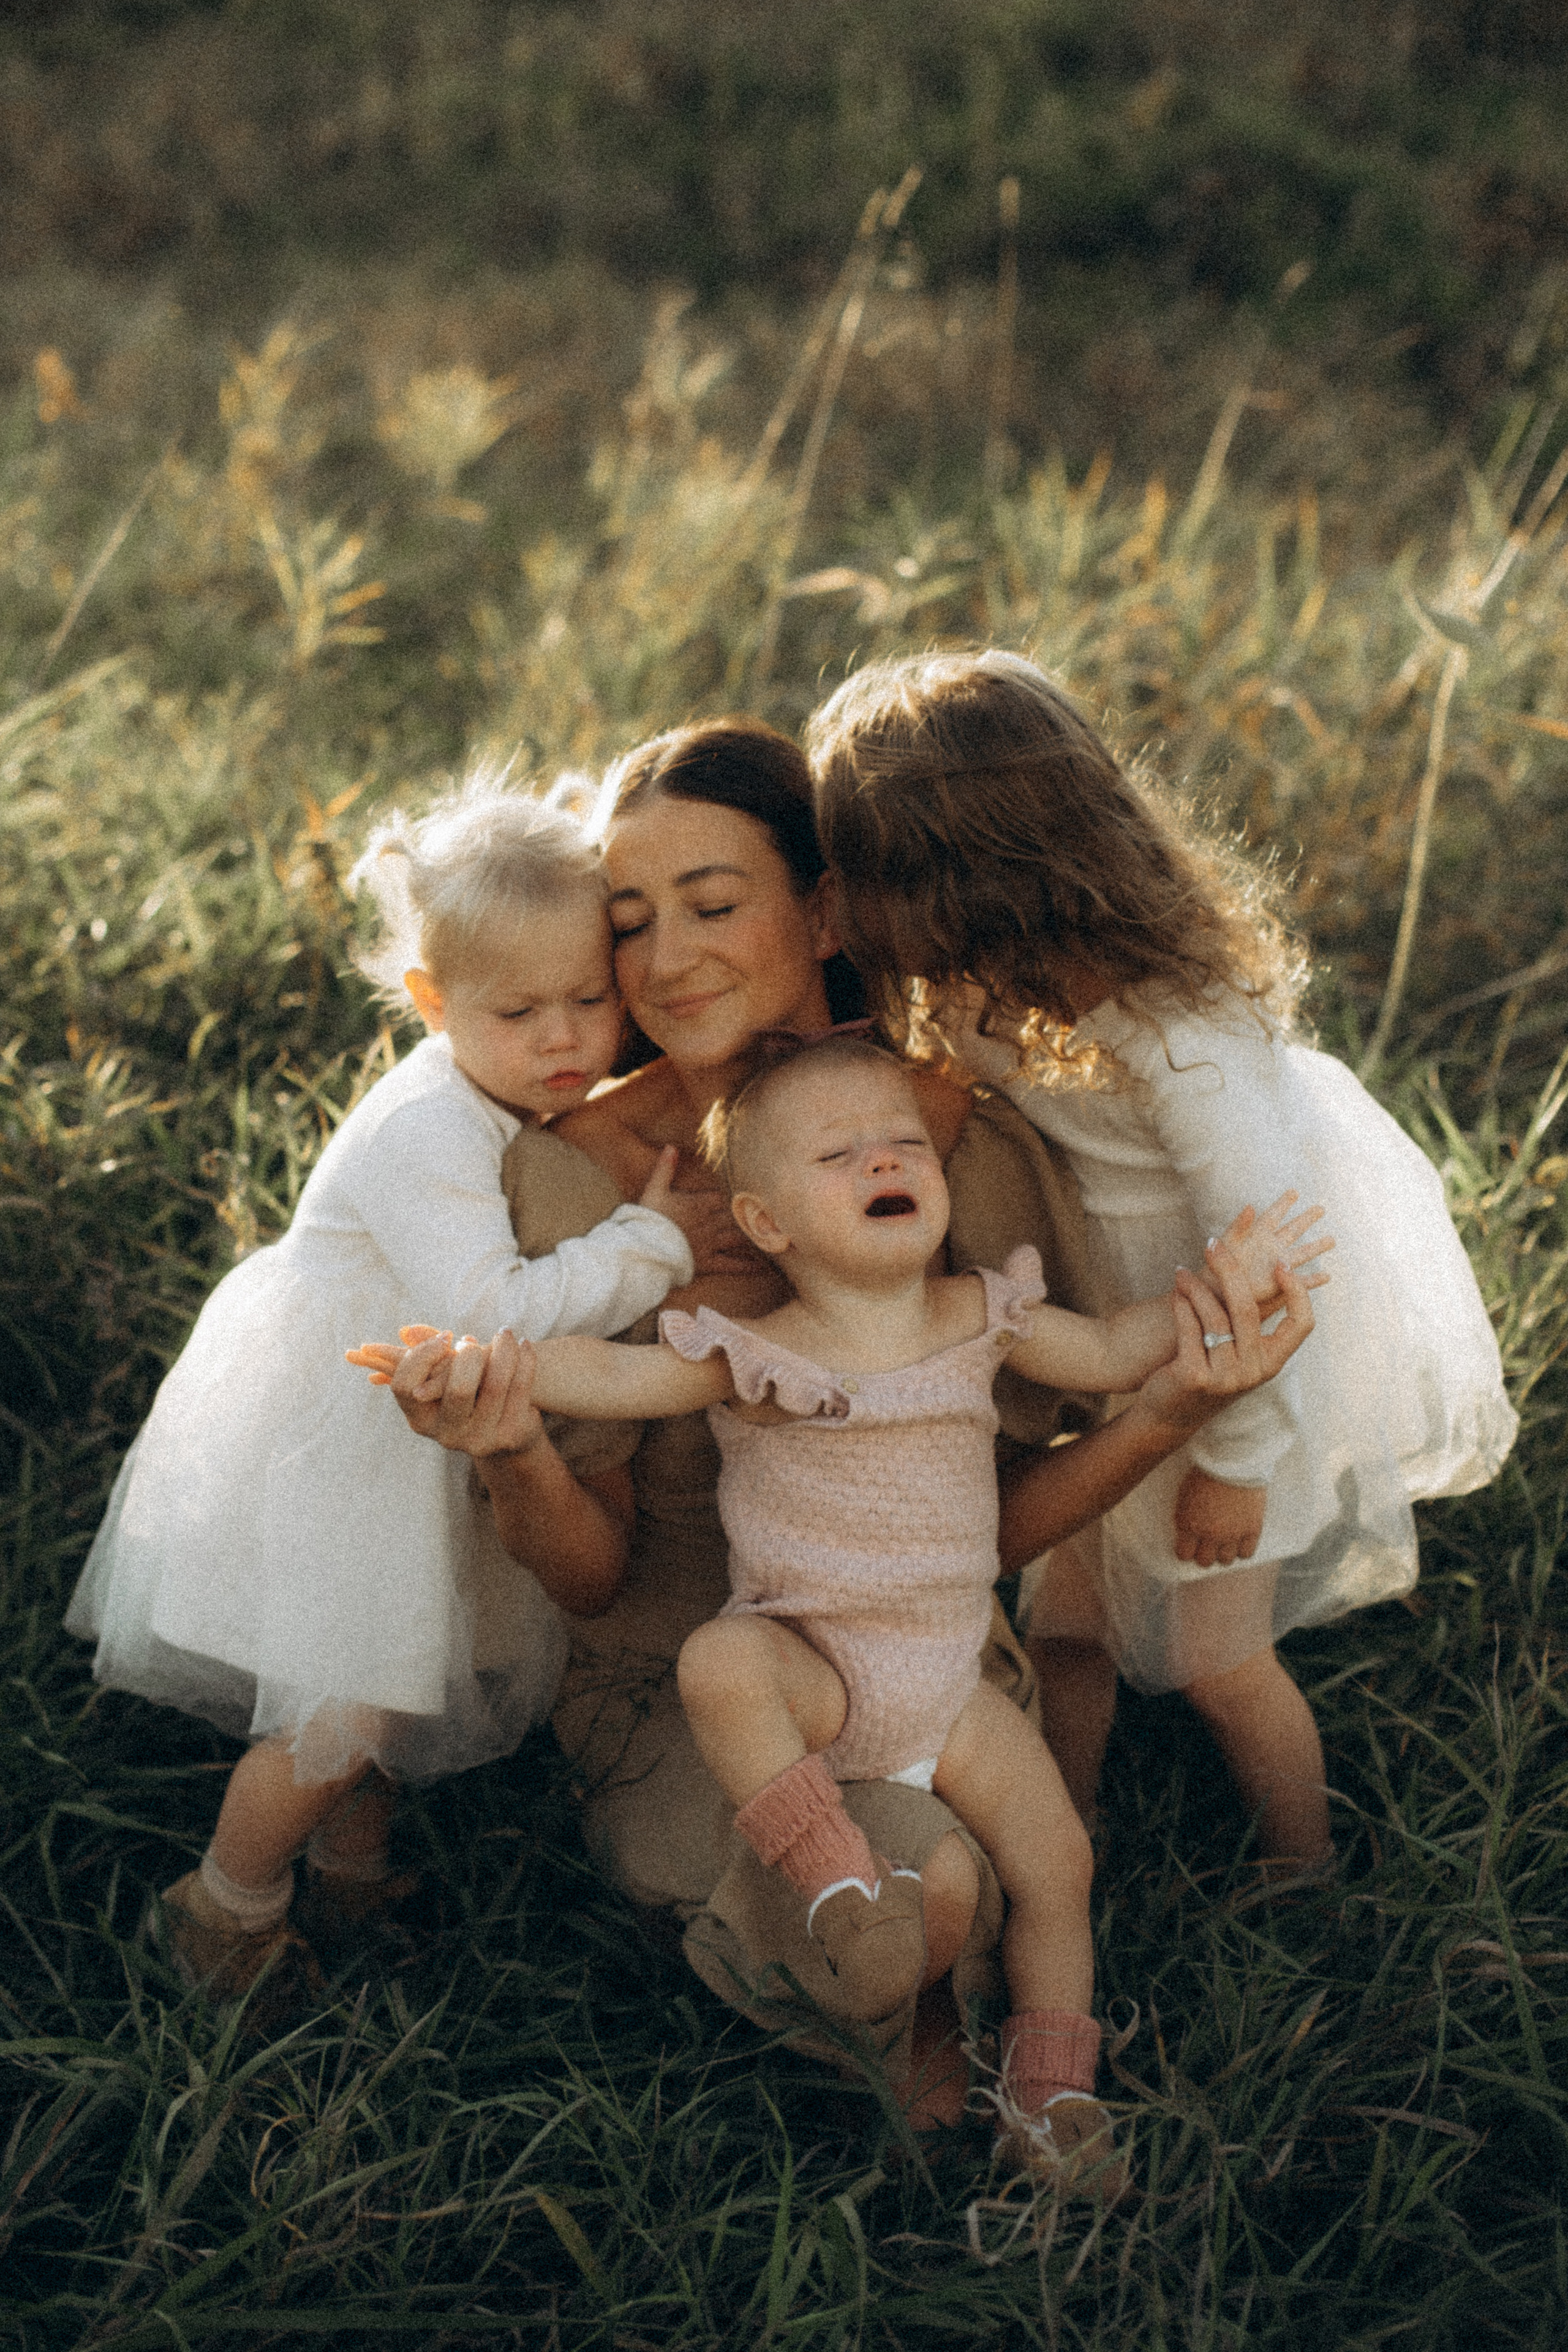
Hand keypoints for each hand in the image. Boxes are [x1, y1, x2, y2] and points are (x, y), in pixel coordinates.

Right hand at [348, 1325, 544, 1457]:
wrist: (508, 1430)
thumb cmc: (468, 1393)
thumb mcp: (443, 1378)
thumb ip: (425, 1355)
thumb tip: (407, 1330)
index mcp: (420, 1419)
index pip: (406, 1387)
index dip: (423, 1355)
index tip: (446, 1337)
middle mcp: (447, 1435)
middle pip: (458, 1389)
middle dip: (470, 1354)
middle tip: (474, 1340)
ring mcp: (480, 1439)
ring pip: (495, 1384)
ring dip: (503, 1349)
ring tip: (504, 1333)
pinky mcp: (511, 1435)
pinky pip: (520, 1387)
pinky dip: (525, 1359)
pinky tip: (524, 1345)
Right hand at [640, 1155, 758, 1276]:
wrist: (645, 1248)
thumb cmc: (649, 1218)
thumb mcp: (654, 1189)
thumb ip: (665, 1168)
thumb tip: (671, 1145)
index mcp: (700, 1204)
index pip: (723, 1196)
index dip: (734, 1193)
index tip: (747, 1191)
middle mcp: (710, 1223)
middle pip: (735, 1215)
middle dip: (750, 1214)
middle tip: (769, 1212)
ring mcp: (711, 1243)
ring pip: (738, 1237)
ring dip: (753, 1235)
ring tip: (769, 1234)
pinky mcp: (708, 1262)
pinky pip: (731, 1264)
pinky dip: (746, 1265)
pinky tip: (760, 1266)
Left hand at [1138, 1238, 1314, 1442]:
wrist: (1170, 1414)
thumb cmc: (1208, 1371)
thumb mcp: (1237, 1352)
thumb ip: (1250, 1323)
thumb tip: (1266, 1270)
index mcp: (1272, 1362)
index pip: (1302, 1324)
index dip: (1297, 1292)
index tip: (1282, 1262)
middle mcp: (1254, 1371)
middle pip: (1248, 1309)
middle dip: (1229, 1270)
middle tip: (1212, 1244)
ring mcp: (1226, 1377)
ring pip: (1214, 1316)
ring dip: (1195, 1287)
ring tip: (1181, 1272)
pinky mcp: (1195, 1377)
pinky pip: (1189, 1329)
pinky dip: (1181, 1305)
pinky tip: (1175, 1292)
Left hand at [1174, 1467, 1265, 1565]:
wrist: (1234, 1459)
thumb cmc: (1206, 1471)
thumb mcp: (1185, 1493)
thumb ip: (1185, 1516)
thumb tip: (1186, 1535)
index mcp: (1189, 1524)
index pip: (1184, 1554)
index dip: (1186, 1550)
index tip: (1189, 1545)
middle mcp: (1210, 1534)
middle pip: (1205, 1561)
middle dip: (1204, 1553)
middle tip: (1207, 1543)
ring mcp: (1232, 1534)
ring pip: (1226, 1560)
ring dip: (1223, 1552)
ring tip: (1225, 1541)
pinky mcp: (1252, 1529)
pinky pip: (1246, 1554)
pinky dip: (1242, 1550)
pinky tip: (1240, 1540)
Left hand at [1205, 1192, 1332, 1310]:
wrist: (1216, 1291)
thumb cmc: (1218, 1266)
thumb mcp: (1227, 1242)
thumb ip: (1238, 1225)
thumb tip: (1250, 1206)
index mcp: (1258, 1234)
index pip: (1274, 1215)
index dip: (1284, 1203)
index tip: (1294, 1192)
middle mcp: (1271, 1247)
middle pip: (1294, 1230)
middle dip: (1307, 1219)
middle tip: (1321, 1208)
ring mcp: (1277, 1265)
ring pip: (1302, 1253)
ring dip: (1317, 1247)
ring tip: (1331, 1240)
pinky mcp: (1280, 1283)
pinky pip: (1300, 1281)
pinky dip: (1314, 1280)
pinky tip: (1326, 1277)